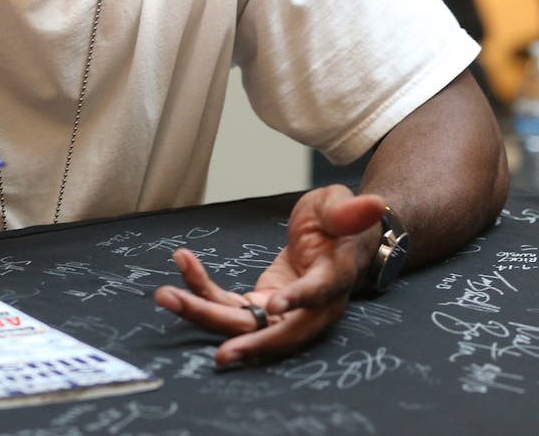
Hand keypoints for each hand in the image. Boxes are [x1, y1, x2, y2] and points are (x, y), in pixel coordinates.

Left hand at [152, 185, 386, 364]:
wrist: (335, 240)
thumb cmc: (340, 221)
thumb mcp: (341, 206)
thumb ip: (350, 210)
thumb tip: (373, 205)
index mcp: (334, 278)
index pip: (318, 294)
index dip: (298, 300)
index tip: (273, 304)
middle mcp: (310, 306)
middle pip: (273, 327)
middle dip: (236, 333)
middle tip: (202, 330)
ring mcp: (282, 311)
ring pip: (241, 324)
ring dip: (200, 311)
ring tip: (165, 295)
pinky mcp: (261, 307)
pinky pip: (226, 303)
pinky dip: (201, 287)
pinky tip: (182, 262)